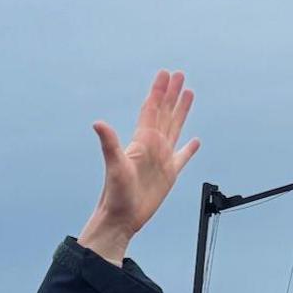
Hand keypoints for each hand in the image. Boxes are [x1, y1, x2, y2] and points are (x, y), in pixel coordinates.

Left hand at [79, 71, 199, 263]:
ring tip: (189, 94)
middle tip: (179, 74)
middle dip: (172, 94)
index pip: (152, 109)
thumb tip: (97, 123)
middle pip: (165, 113)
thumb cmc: (115, 194)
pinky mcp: (169, 175)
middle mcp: (153, 146)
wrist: (121, 218)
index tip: (165, 74)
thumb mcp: (114, 166)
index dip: (159, 91)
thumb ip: (109, 143)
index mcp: (142, 141)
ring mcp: (162, 159)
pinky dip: (189, 149)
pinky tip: (195, 141)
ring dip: (181, 111)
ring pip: (175, 128)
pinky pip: (182, 157)